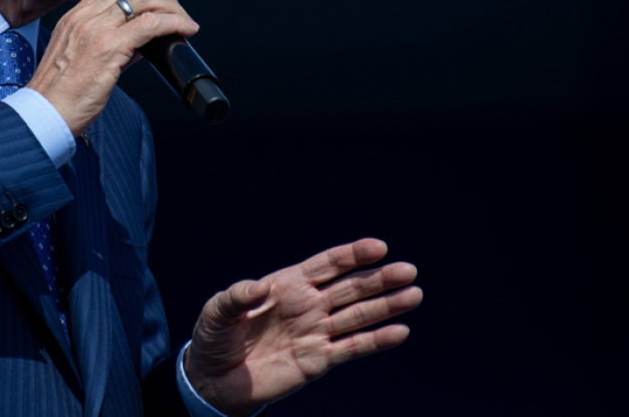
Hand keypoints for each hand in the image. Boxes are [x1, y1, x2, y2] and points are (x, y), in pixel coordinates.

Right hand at [28, 0, 197, 135]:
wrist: (44, 113)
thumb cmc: (60, 94)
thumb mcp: (79, 58)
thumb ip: (109, 45)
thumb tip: (142, 44)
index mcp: (74, 18)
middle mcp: (84, 18)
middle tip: (177, 8)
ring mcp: (96, 30)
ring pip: (144, 0)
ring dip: (171, 7)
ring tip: (185, 20)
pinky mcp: (109, 48)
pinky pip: (150, 25)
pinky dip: (173, 23)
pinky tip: (185, 29)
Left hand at [184, 238, 422, 415]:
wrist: (214, 380)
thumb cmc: (214, 339)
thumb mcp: (217, 312)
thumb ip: (236, 296)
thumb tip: (259, 287)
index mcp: (287, 285)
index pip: (327, 265)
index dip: (352, 255)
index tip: (379, 247)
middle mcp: (307, 306)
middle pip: (350, 288)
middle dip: (379, 279)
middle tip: (408, 271)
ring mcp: (315, 332)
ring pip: (358, 316)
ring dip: (386, 306)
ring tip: (414, 295)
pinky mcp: (317, 360)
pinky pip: (352, 348)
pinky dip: (376, 341)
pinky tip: (400, 332)